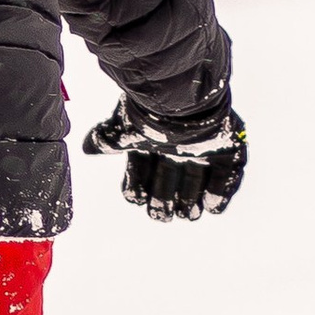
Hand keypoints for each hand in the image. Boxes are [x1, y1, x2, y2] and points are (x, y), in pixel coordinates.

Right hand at [81, 95, 246, 221]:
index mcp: (153, 140)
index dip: (138, 188)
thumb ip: (106, 141)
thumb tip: (87, 147)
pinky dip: (221, 193)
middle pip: (169, 179)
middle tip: (162, 215)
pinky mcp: (226, 148)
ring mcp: (203, 146)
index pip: (142, 170)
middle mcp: (177, 144)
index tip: (136, 198)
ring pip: (197, 180)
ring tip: (187, 215)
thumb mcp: (123, 130)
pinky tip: (211, 207)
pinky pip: (227, 175)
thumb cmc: (151, 112)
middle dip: (164, 201)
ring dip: (191, 201)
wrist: (183, 99)